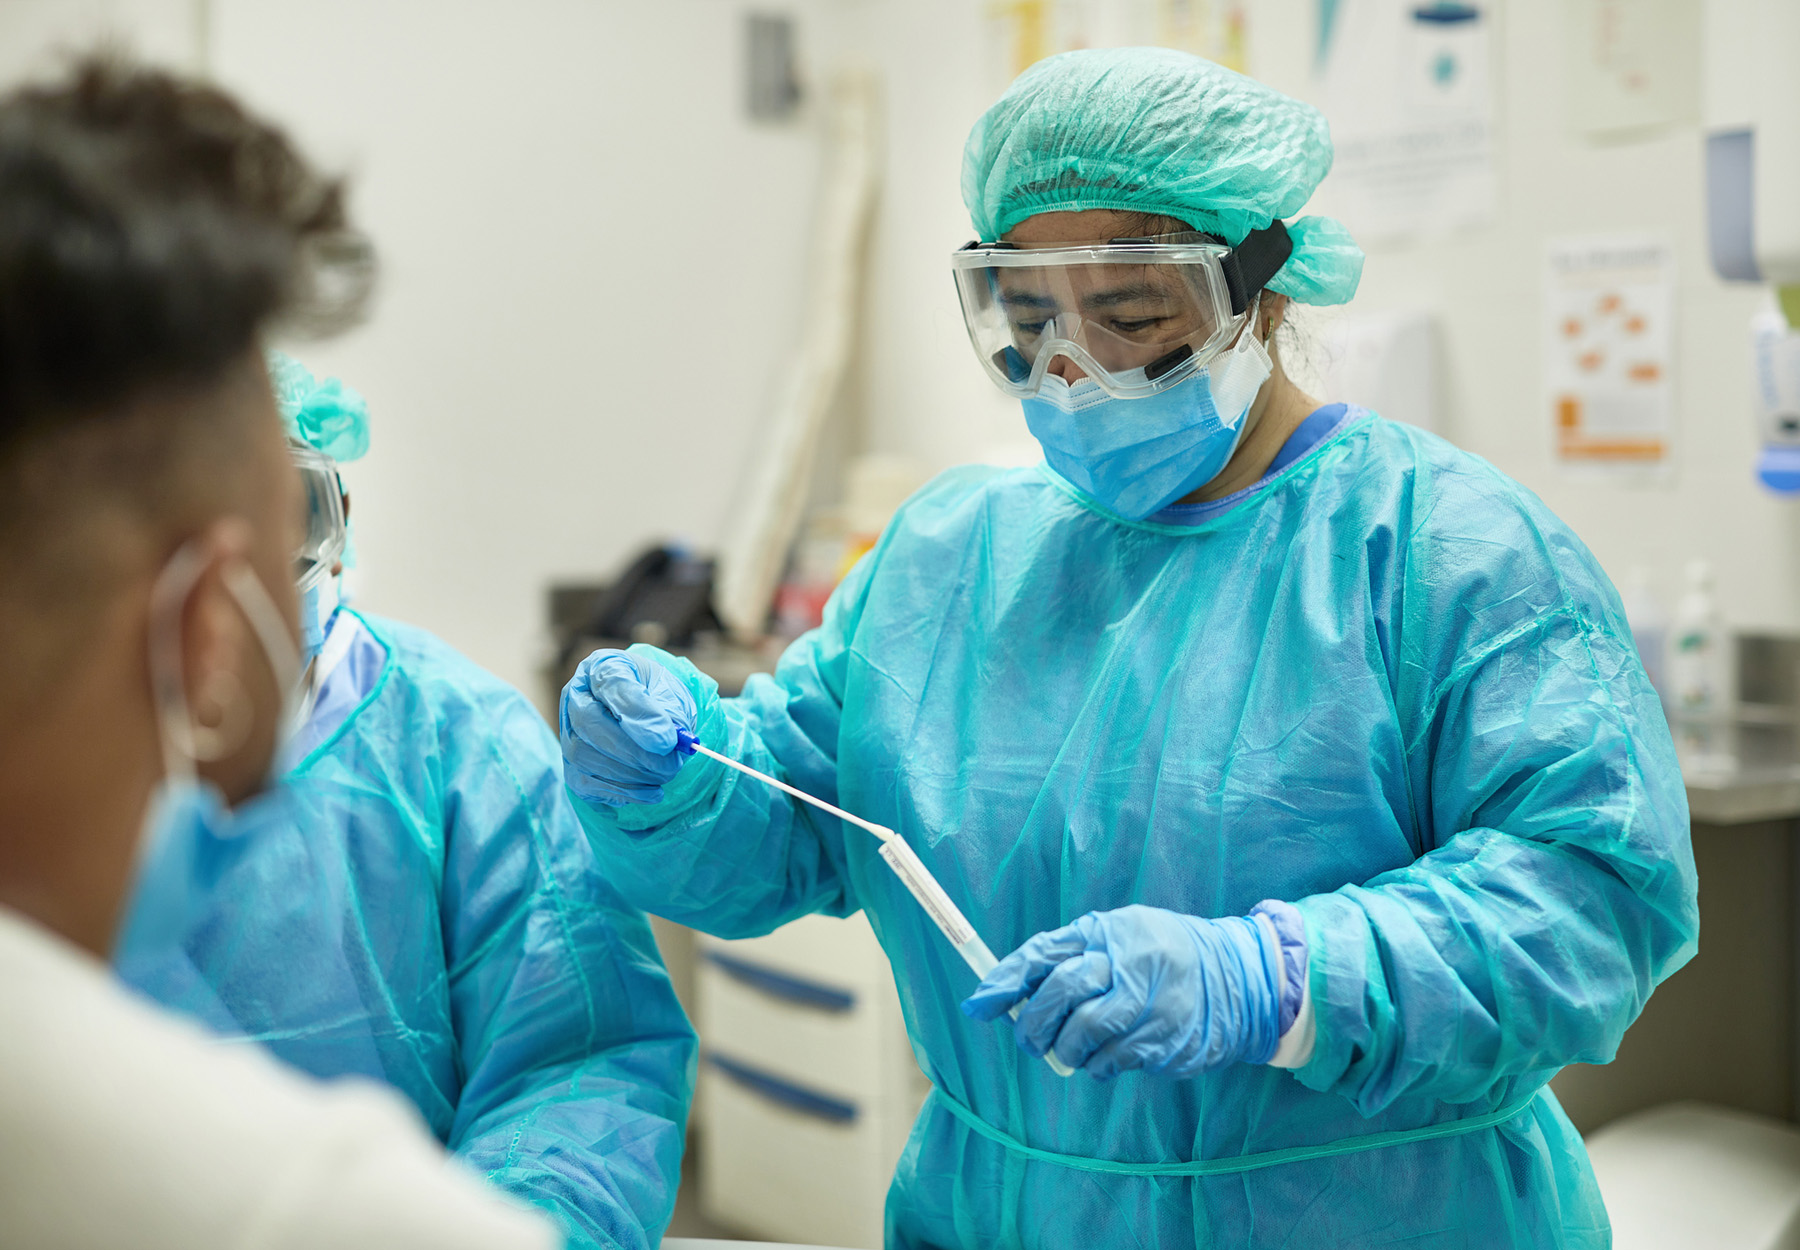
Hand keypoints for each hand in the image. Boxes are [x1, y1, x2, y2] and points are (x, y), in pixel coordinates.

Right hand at [560, 648, 696, 805]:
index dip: (639, 713)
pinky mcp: (570, 764)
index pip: (612, 683)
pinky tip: (651, 792)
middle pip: (589, 723)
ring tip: (665, 775)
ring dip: (630, 774)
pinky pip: (585, 783)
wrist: (652, 718)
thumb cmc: (661, 700)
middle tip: (671, 766)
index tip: (667, 740)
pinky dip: (622, 792)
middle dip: (634, 751)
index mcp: (604, 666)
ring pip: (583, 755)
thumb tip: (663, 744)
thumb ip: (671, 713)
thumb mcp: (674, 695)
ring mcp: (567, 730)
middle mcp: (576, 695)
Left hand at [961, 904, 1282, 1078]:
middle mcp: (1128, 962)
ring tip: (1071, 1050)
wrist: (1236, 978)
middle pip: (1060, 994)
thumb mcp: (1114, 936)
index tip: (978, 1006)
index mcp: (1107, 931)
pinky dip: (1097, 1066)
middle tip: (1031, 1041)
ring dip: (1066, 1051)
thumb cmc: (1156, 956)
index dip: (1006, 981)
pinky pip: (1110, 1062)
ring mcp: (1150, 1002)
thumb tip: (1004, 994)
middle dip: (1035, 1025)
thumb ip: (1064, 956)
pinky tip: (1105, 1057)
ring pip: (1082, 1036)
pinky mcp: (1164, 1040)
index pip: (1044, 953)